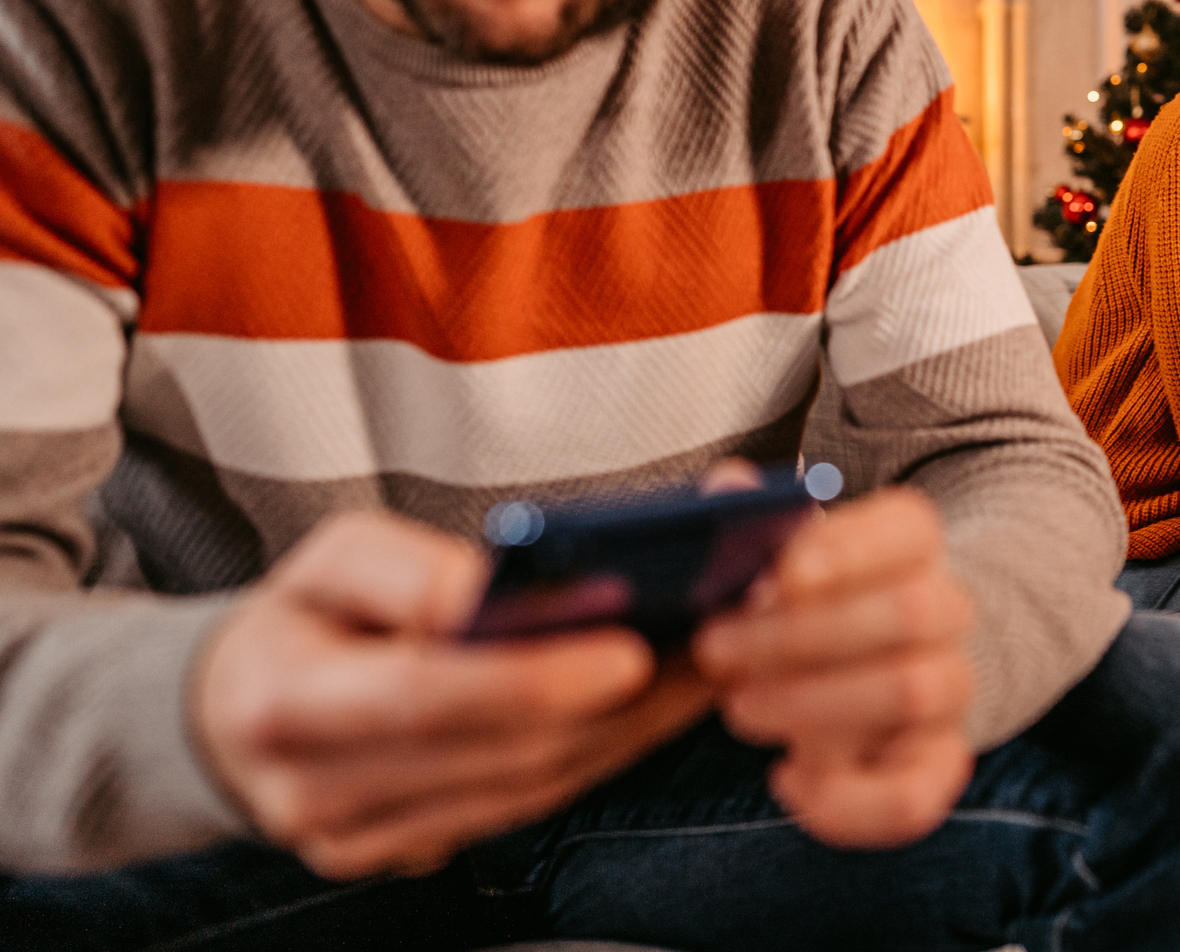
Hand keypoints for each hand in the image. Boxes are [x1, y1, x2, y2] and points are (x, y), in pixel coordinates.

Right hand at [194, 511, 716, 880]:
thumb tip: (493, 587)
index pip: (427, 696)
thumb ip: (407, 570)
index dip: (532, 678)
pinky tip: (658, 701)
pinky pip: (529, 806)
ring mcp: (369, 839)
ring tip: (707, 656)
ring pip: (534, 788)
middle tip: (709, 636)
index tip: (628, 647)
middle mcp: (323, 791)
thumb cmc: (303, 618)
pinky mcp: (413, 855)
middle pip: (505, 753)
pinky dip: (602, 750)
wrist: (236, 710)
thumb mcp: (329, 558)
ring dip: (634, 726)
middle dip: (622, 698)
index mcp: (287, 702)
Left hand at [696, 487, 974, 849]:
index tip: (780, 575)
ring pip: (916, 692)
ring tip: (738, 705)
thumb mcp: (774, 552)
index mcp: (911, 543)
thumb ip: (748, 518)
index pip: (911, 527)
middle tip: (717, 646)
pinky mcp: (934, 764)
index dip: (849, 549)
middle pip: (910, 612)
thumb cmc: (801, 601)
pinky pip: (915, 795)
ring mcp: (949, 691)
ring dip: (815, 704)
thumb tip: (728, 488)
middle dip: (805, 634)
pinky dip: (846, 800)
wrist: (862, 661)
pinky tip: (786, 777)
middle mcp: (946, 611)